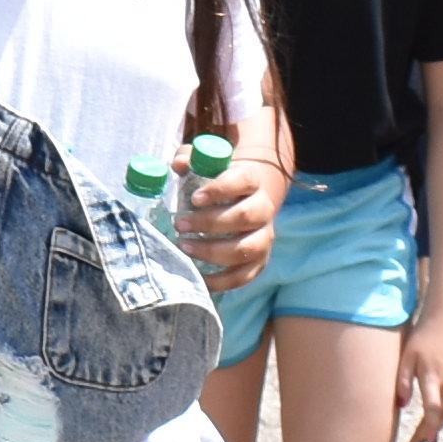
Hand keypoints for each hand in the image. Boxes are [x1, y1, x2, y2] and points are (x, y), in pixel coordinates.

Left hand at [181, 129, 287, 288]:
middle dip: (210, 222)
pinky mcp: (259, 261)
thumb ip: (191, 158)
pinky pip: (244, 276)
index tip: (194, 198)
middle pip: (245, 216)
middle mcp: (263, 208)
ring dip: (213, 251)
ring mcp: (264, 237)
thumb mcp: (207, 165)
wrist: (249, 199)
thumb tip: (178, 164)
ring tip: (184, 247)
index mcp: (252, 180)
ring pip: (246, 248)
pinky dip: (222, 282)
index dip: (220, 189)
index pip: (242, 181)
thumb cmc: (219, 182)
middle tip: (179, 224)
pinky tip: (198, 277)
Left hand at [393, 310, 442, 441]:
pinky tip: (438, 420)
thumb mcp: (407, 356)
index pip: (432, 410)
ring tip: (425, 441)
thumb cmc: (424, 335)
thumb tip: (401, 405)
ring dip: (438, 426)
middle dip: (428, 432)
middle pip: (441, 416)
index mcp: (433, 378)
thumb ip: (403, 381)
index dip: (428, 428)